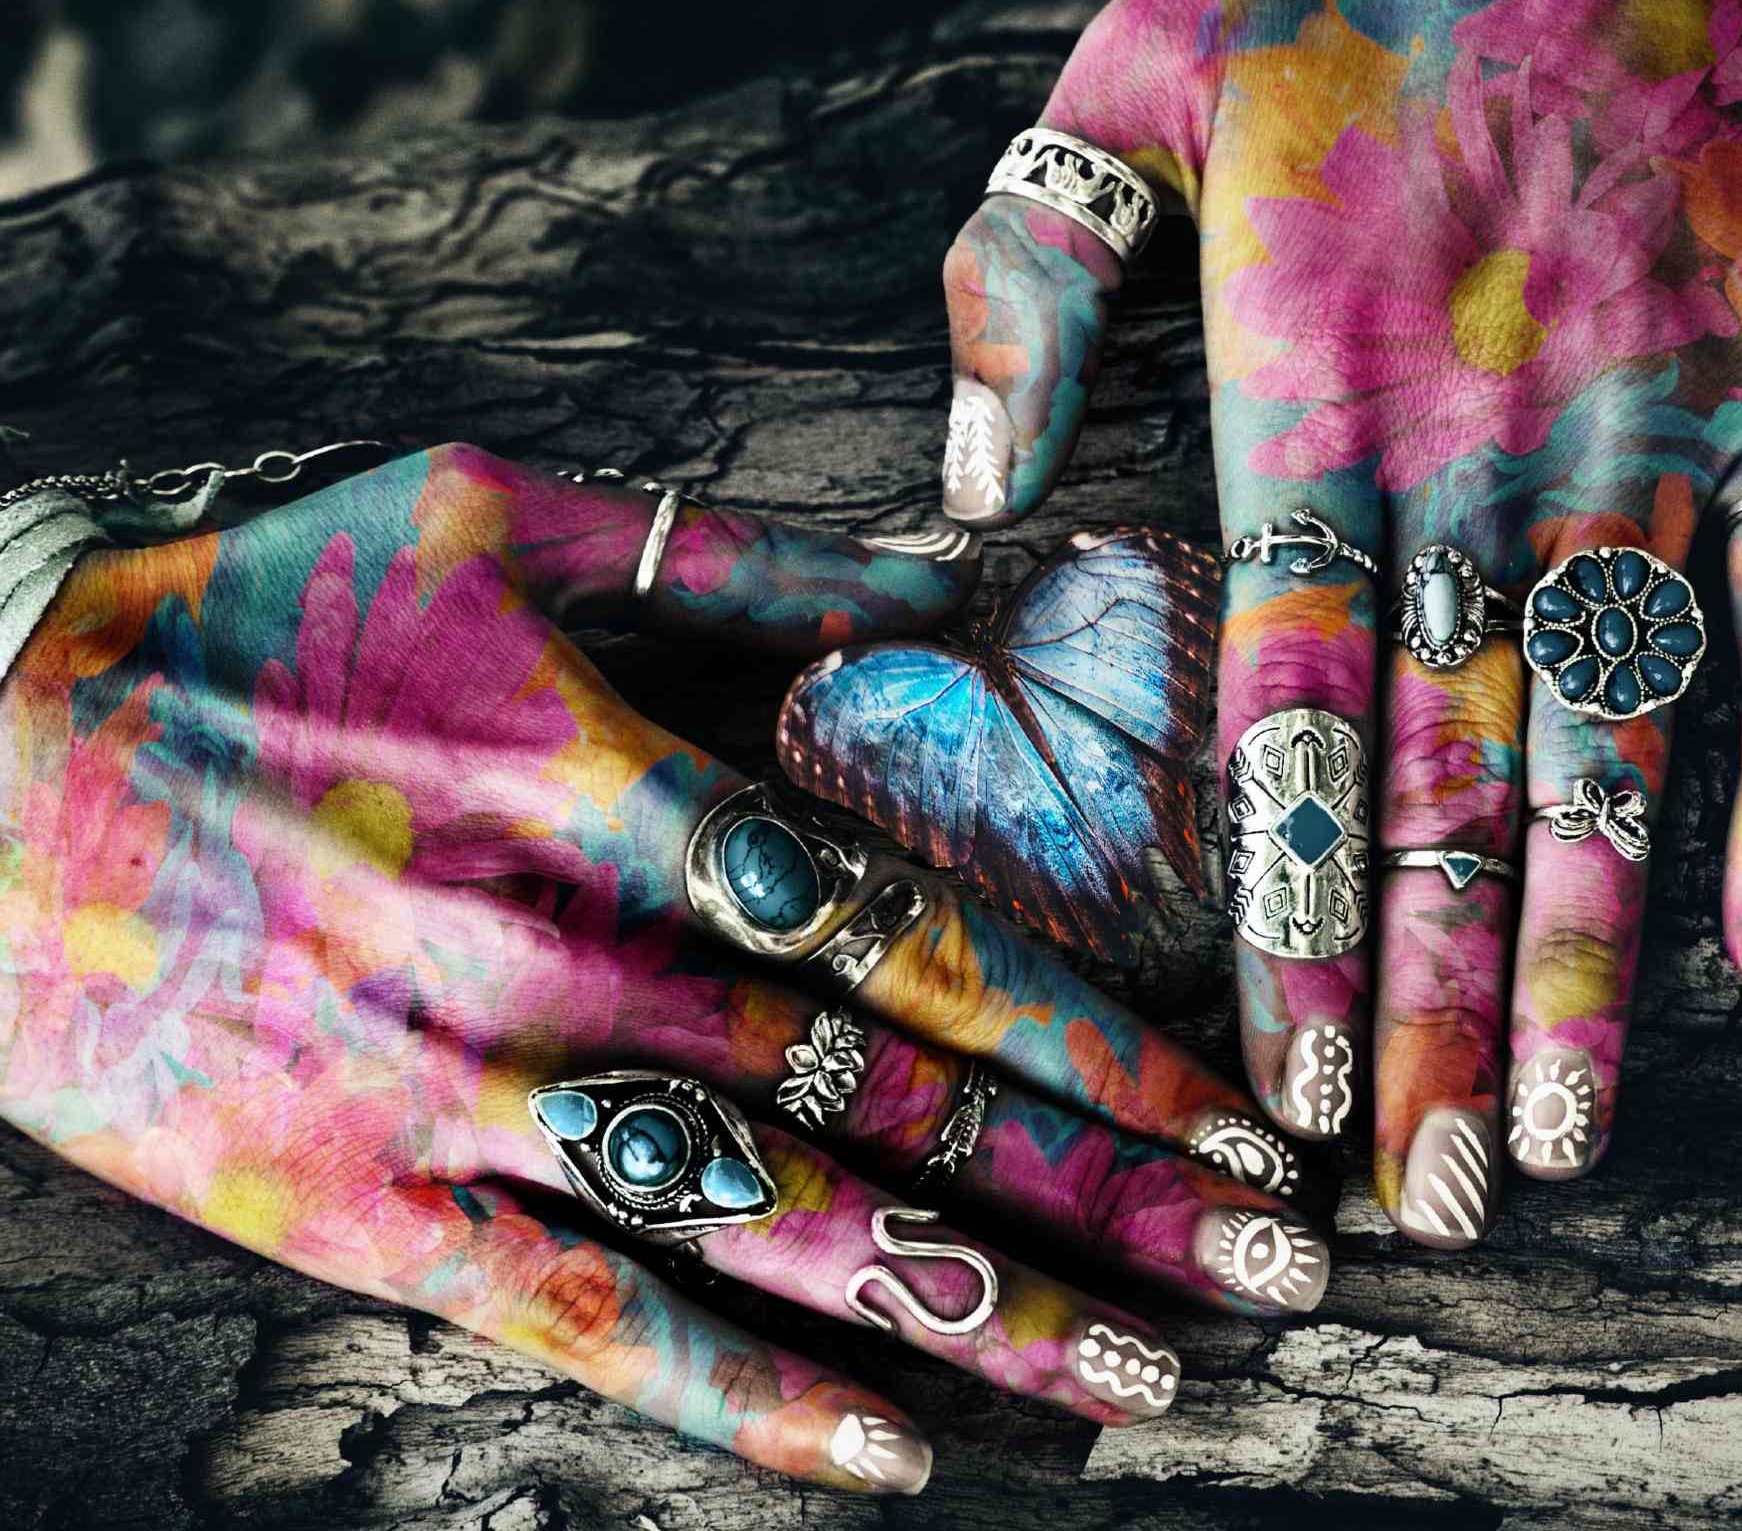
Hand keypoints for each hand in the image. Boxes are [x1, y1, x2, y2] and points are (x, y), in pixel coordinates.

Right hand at [0, 445, 1330, 1494]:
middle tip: (1271, 1278)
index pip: (905, 934)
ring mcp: (463, 1096)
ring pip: (769, 1229)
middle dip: (1098, 1194)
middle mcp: (564, 954)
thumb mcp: (496, 515)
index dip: (1087, 1035)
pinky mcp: (360, 1206)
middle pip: (884, 1097)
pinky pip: (579, 1326)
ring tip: (1147, 1383)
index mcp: (612, 784)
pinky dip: (737, 1402)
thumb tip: (940, 570)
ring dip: (973, 1312)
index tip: (1230, 1112)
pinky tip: (882, 1457)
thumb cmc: (259, 604)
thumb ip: (734, 557)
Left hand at [938, 0, 1741, 1242]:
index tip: (1276, 1071)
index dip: (1288, 899)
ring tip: (1559, 1138)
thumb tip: (967, 493)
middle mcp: (1484, 434)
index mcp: (1310, 379)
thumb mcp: (1124, 75)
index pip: (1289, 700)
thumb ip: (1024, 283)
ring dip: (1589, 950)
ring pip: (1620, 736)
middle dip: (1427, 1000)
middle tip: (1403, 1202)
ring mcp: (1653, 420)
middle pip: (1449, 769)